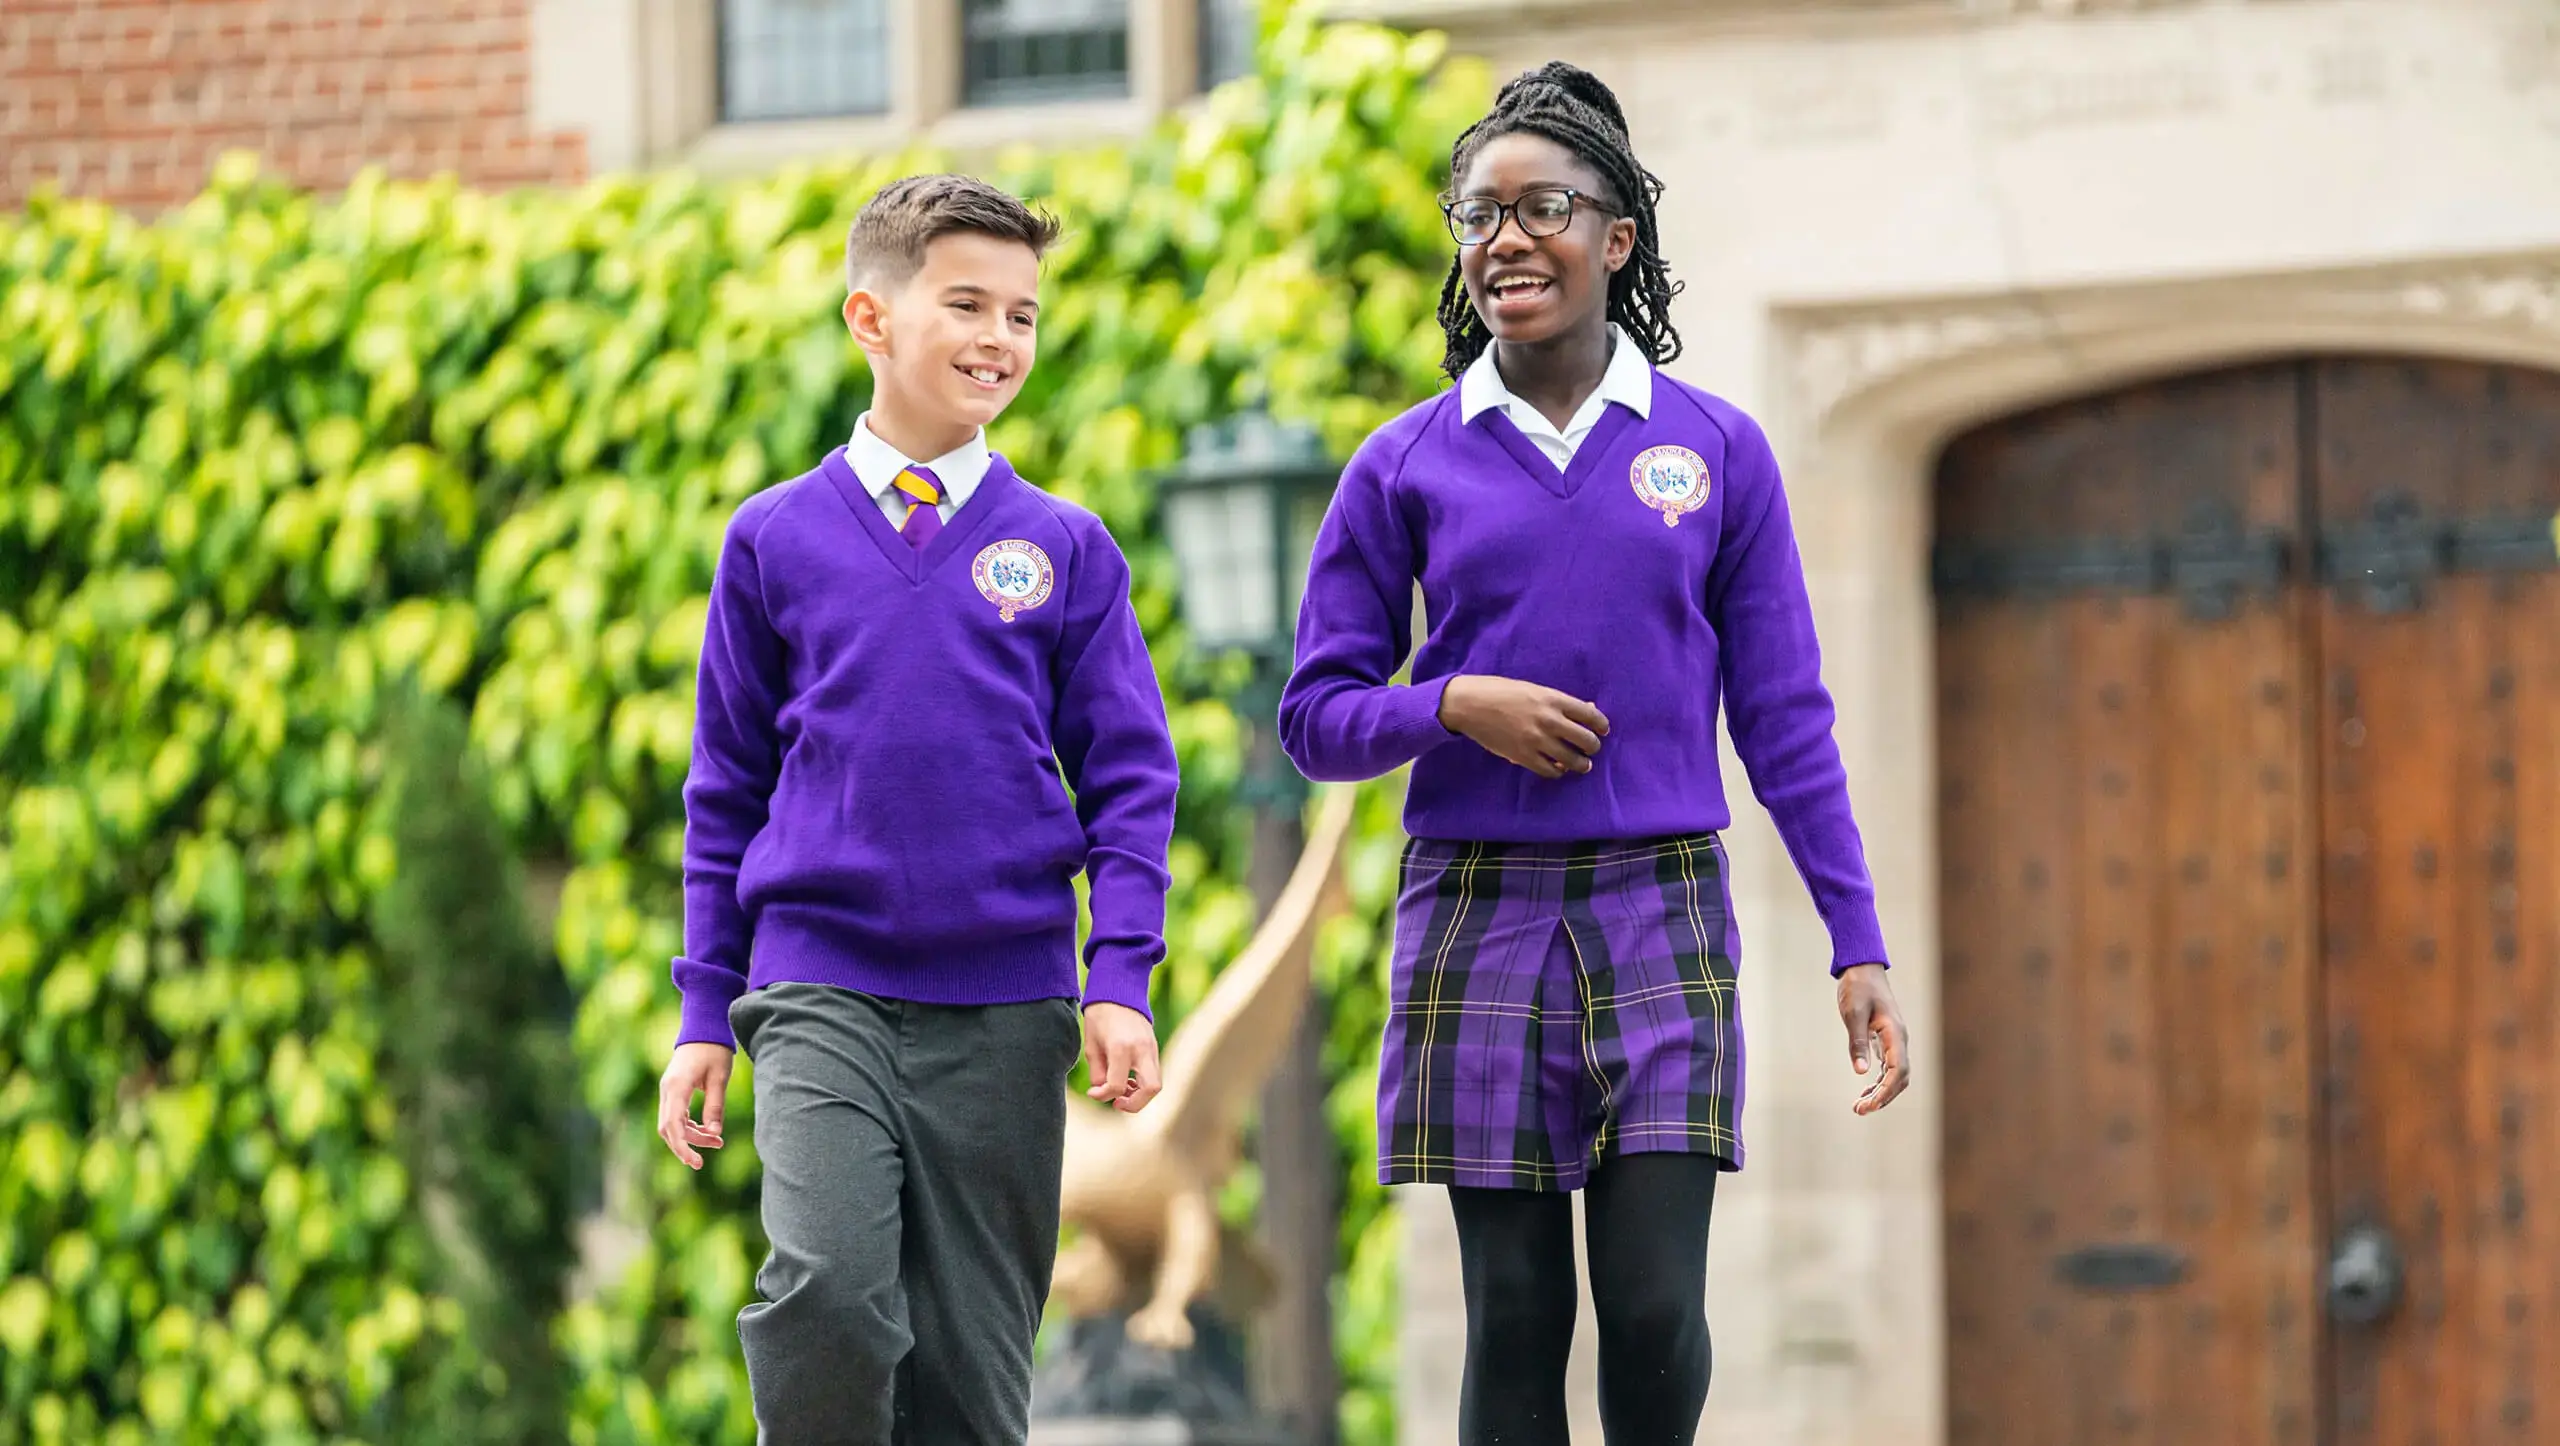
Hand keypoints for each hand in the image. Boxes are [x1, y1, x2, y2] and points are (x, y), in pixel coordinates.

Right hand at [657, 1041, 733, 1169]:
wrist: (703, 1028)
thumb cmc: (714, 1050)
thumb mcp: (720, 1078)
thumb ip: (715, 1106)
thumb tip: (714, 1134)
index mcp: (677, 1086)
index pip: (673, 1124)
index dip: (682, 1146)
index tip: (695, 1162)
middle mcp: (667, 1090)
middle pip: (668, 1129)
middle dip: (685, 1146)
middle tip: (704, 1161)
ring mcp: (667, 1091)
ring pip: (671, 1124)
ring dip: (690, 1136)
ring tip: (717, 1142)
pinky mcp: (673, 1091)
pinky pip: (676, 1116)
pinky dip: (689, 1127)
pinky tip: (708, 1131)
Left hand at [1082, 1002, 1162, 1113]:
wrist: (1118, 992)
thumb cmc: (1099, 1017)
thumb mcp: (1091, 1046)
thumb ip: (1098, 1073)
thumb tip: (1103, 1093)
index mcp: (1121, 1047)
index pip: (1117, 1085)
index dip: (1103, 1095)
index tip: (1093, 1093)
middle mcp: (1141, 1049)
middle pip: (1152, 1089)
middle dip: (1135, 1104)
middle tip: (1117, 1104)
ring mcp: (1152, 1048)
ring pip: (1156, 1084)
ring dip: (1139, 1095)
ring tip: (1121, 1093)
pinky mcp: (1154, 1048)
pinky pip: (1154, 1074)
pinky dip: (1142, 1084)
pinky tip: (1127, 1081)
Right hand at [1437, 675, 1608, 778]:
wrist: (1469, 704)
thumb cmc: (1500, 692)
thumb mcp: (1533, 689)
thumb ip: (1559, 702)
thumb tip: (1587, 709)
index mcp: (1552, 699)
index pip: (1590, 715)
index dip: (1601, 725)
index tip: (1602, 731)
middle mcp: (1549, 720)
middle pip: (1586, 740)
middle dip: (1593, 747)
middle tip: (1591, 749)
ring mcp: (1536, 740)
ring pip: (1572, 760)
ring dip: (1581, 764)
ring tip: (1581, 765)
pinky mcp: (1523, 756)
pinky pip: (1550, 771)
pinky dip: (1558, 772)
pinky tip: (1557, 769)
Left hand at [1836, 964, 1909, 1115]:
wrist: (1862, 968)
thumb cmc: (1857, 988)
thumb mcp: (1853, 1014)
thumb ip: (1857, 1042)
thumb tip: (1860, 1072)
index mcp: (1895, 1034)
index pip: (1898, 1071)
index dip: (1886, 1091)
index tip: (1869, 1105)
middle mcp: (1899, 1040)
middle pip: (1899, 1078)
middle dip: (1883, 1097)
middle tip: (1860, 1110)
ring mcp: (1894, 1040)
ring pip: (1895, 1075)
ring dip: (1881, 1092)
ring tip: (1860, 1107)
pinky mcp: (1885, 1040)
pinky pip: (1888, 1067)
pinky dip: (1879, 1081)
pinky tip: (1866, 1091)